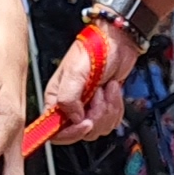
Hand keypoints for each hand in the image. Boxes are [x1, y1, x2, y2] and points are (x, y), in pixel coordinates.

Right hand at [44, 16, 137, 141]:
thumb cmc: (94, 50)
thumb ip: (68, 97)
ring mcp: (88, 108)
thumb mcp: (76, 72)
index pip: (55, 131)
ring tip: (105, 89)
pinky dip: (116, 107)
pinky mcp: (104, 108)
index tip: (85, 122)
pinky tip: (113, 90)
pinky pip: (111, 122)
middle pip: (81, 132)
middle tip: (98, 96)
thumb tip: (74, 119)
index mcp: (56, 99)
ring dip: (108, 109)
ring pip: (98, 129)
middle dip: (96, 116)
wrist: (118, 42)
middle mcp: (70, 106)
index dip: (71, 132)